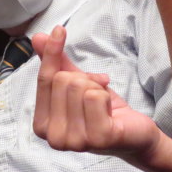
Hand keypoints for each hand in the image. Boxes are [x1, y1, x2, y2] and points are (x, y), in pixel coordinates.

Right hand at [32, 26, 163, 159]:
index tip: (59, 30)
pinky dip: (107, 96)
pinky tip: (110, 112)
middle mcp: (54, 138)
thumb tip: (37, 37)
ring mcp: (75, 141)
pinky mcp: (97, 138)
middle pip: (63, 81)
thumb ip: (57, 63)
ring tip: (103, 104)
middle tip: (96, 94)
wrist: (133, 134)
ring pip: (79, 87)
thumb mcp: (77, 84)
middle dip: (85, 80)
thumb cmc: (102, 111)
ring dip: (97, 89)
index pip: (44, 79)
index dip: (53, 53)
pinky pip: (95, 97)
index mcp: (41, 125)